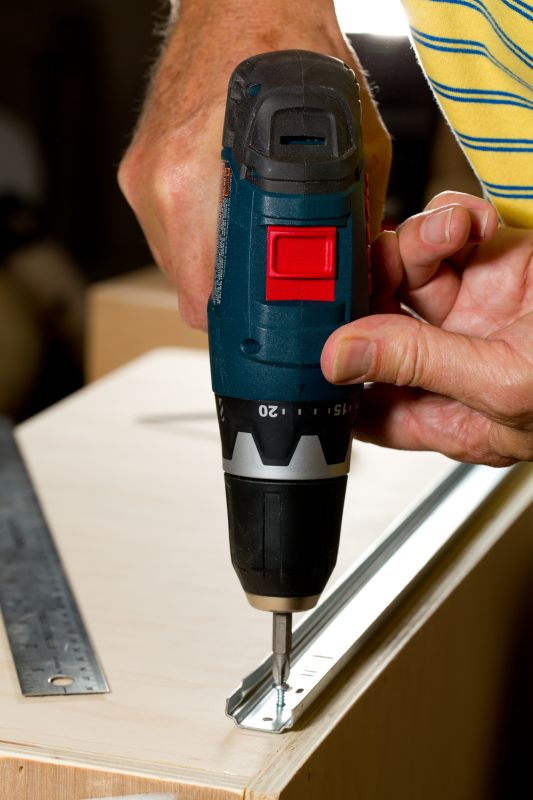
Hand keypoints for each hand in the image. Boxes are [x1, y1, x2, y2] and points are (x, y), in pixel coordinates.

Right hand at [118, 0, 390, 328]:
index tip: (265, 328)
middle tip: (272, 285)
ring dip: (217, 265)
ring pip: (178, 264)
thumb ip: (355, 214)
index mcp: (198, 183)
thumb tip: (360, 270)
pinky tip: (231, 207)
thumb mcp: (355, 140)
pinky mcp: (139, 169)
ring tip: (253, 233)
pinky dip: (202, 235)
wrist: (245, 0)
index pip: (205, 298)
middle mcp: (160, 185)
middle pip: (191, 290)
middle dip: (236, 297)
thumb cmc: (293, 51)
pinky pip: (170, 232)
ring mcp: (143, 178)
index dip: (242, 322)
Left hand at [321, 192, 532, 465]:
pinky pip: (449, 231)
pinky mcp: (498, 260)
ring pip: (407, 266)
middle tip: (382, 264)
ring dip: (418, 241)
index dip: (333, 373)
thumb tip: (339, 359)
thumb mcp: (507, 381)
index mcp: (450, 412)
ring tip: (453, 234)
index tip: (314, 336)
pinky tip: (477, 226)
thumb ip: (418, 364)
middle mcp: (452, 359)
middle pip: (375, 320)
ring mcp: (474, 307)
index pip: (366, 402)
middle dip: (371, 286)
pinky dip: (454, 219)